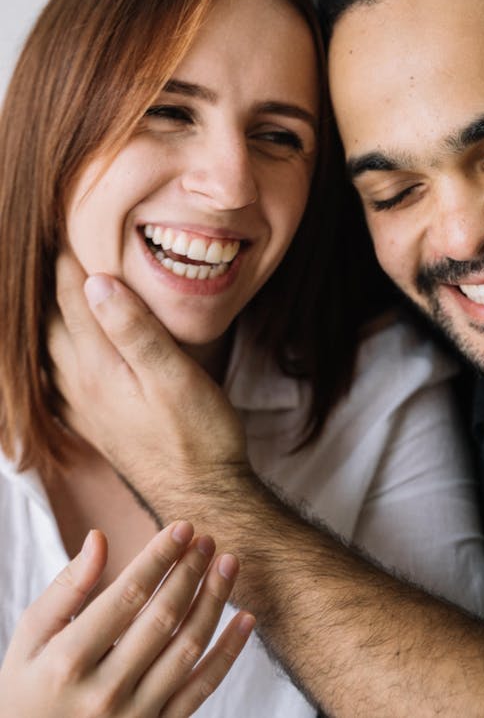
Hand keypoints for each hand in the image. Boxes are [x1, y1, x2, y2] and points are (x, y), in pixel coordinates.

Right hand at [0, 521, 253, 716]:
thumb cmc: (28, 686)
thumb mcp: (30, 638)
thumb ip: (66, 588)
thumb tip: (99, 538)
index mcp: (69, 661)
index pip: (127, 596)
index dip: (159, 558)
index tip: (183, 527)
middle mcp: (104, 692)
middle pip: (163, 619)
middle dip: (190, 572)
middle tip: (207, 539)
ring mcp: (134, 717)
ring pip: (188, 649)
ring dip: (214, 601)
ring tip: (229, 563)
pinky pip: (201, 690)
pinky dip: (229, 653)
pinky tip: (245, 618)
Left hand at [50, 251, 248, 525]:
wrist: (203, 497)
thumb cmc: (199, 435)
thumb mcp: (175, 376)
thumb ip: (135, 329)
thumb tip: (96, 281)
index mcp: (97, 367)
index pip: (71, 299)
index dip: (66, 259)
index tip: (64, 224)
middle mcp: (79, 386)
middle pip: (48, 323)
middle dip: (47, 284)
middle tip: (50, 248)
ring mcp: (82, 408)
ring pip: (46, 351)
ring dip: (43, 318)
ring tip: (45, 291)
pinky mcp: (93, 423)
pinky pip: (53, 380)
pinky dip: (48, 355)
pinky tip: (53, 352)